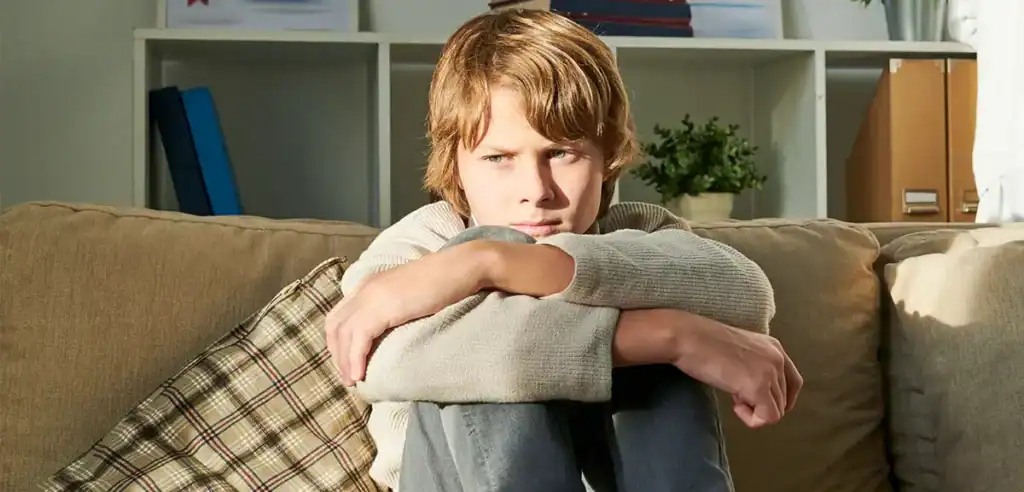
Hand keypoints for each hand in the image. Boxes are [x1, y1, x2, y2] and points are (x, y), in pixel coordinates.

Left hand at [325, 242, 491, 385]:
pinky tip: (360, 375)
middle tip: (348, 377)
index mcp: (370, 284)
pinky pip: (359, 338)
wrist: (462, 268)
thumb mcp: (410, 295)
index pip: (340, 315)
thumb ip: (395, 307)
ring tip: (353, 381)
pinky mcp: (382, 307)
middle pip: (335, 325)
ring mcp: (372, 296)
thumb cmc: (444, 282)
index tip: (348, 361)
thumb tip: (391, 330)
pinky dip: (355, 359)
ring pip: (343, 334)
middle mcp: (365, 288)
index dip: (338, 341)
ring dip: (344, 361)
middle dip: (337, 354)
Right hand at [670, 312, 801, 427]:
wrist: (688, 338)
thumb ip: (754, 366)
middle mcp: (778, 358)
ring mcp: (770, 373)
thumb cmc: (702, 343)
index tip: (757, 402)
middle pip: (784, 400)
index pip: (793, 382)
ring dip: (754, 410)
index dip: (779, 398)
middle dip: (760, 403)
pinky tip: (734, 406)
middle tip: (735, 394)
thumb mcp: (739, 350)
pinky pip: (767, 418)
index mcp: (775, 347)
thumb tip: (755, 393)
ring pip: (776, 411)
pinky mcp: (759, 387)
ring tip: (732, 396)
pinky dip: (752, 419)